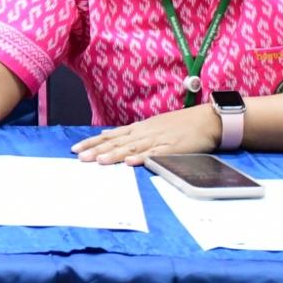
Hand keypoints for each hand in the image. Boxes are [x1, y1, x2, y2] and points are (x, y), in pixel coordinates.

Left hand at [71, 105, 220, 164]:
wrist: (207, 120)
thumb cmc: (179, 125)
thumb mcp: (151, 126)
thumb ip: (131, 133)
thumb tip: (108, 136)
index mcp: (139, 129)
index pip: (110, 136)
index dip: (92, 142)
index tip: (75, 149)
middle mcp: (144, 133)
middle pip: (117, 142)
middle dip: (97, 150)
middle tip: (79, 157)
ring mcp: (158, 140)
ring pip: (132, 148)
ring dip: (115, 154)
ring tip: (99, 161)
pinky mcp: (172, 149)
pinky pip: (155, 154)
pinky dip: (142, 157)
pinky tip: (131, 162)